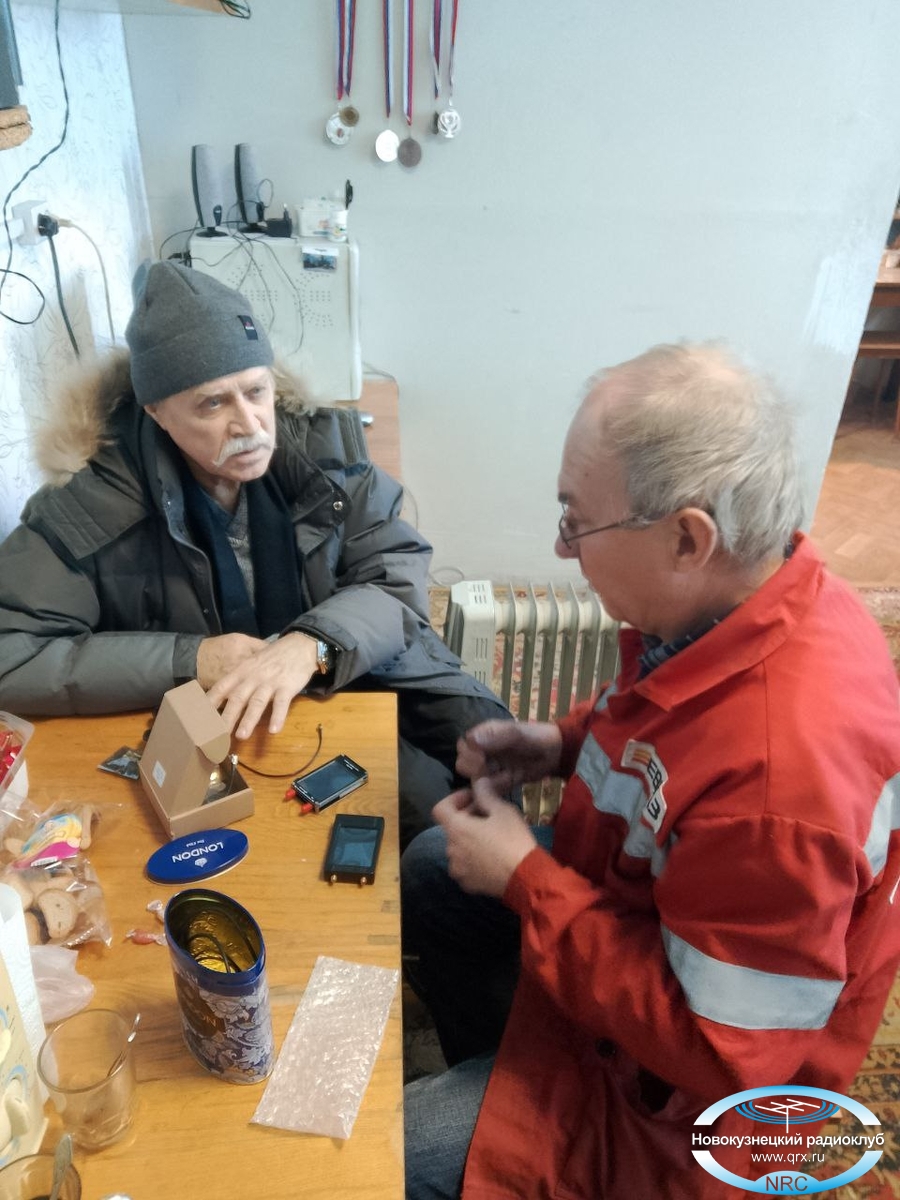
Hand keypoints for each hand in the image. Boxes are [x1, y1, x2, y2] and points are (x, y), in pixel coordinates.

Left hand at [204, 631, 318, 738]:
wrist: (300, 645)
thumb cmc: (273, 657)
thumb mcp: (252, 664)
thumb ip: (239, 680)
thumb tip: (222, 699)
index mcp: (241, 671)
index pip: (221, 688)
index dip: (208, 703)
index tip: (196, 718)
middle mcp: (253, 677)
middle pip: (236, 699)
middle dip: (225, 718)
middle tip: (215, 736)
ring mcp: (270, 682)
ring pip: (257, 702)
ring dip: (248, 719)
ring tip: (240, 736)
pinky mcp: (287, 687)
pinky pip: (281, 704)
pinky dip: (277, 717)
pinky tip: (274, 730)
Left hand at [433, 778, 537, 896]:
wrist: (525, 878)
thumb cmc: (513, 840)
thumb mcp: (503, 811)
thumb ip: (485, 794)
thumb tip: (478, 783)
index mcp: (456, 829)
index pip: (440, 809)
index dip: (455, 799)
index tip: (473, 798)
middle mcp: (450, 850)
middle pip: (452, 828)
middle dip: (467, 818)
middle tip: (489, 815)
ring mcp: (457, 869)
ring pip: (459, 847)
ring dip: (470, 839)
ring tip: (492, 838)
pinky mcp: (466, 884)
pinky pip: (465, 865)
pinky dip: (473, 858)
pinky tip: (492, 857)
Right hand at [456, 719, 562, 790]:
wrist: (557, 753)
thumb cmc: (536, 737)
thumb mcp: (517, 733)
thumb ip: (495, 735)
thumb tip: (471, 740)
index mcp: (484, 734)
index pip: (463, 746)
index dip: (469, 754)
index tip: (482, 759)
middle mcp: (484, 750)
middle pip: (464, 764)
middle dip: (476, 770)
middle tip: (492, 771)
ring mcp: (492, 766)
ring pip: (475, 778)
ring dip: (487, 781)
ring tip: (506, 776)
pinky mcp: (501, 781)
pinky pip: (489, 788)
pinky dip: (497, 788)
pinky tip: (511, 781)